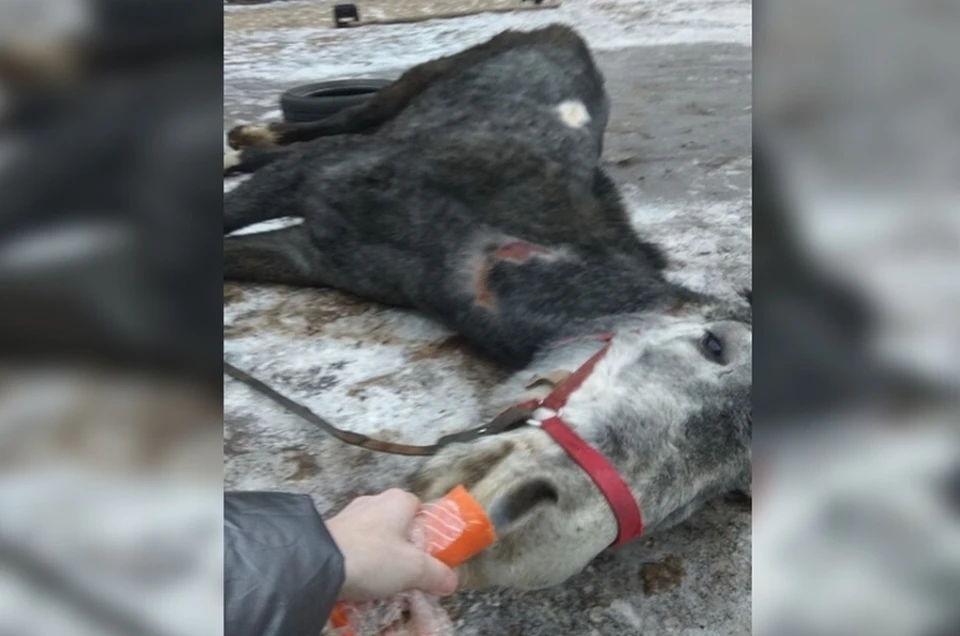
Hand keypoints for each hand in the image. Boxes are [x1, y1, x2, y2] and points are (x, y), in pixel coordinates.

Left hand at [327, 489, 458, 601]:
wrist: (320, 565)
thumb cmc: (373, 557)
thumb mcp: (414, 569)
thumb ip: (437, 574)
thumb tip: (451, 581)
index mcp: (397, 500)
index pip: (420, 509)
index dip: (426, 533)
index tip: (428, 556)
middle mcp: (373, 501)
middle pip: (397, 526)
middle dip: (403, 551)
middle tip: (407, 575)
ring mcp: (350, 516)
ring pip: (374, 538)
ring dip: (380, 559)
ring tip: (383, 584)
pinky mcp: (332, 533)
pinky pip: (354, 548)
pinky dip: (360, 563)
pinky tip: (361, 582)